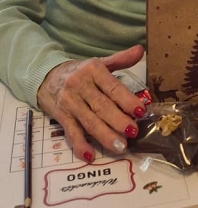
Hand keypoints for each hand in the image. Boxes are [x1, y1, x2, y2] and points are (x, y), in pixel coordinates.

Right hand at [37, 45, 145, 160]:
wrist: (46, 76)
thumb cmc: (80, 72)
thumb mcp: (99, 63)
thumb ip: (121, 59)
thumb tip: (141, 50)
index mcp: (93, 70)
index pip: (112, 87)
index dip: (126, 100)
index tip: (140, 111)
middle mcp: (80, 86)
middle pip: (102, 106)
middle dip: (118, 121)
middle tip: (133, 132)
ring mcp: (70, 102)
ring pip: (89, 121)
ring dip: (105, 136)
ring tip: (121, 146)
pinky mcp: (61, 116)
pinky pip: (71, 132)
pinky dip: (80, 145)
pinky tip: (90, 156)